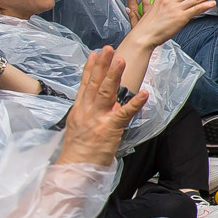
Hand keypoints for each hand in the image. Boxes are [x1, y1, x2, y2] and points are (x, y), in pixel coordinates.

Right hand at [58, 46, 145, 165]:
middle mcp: (87, 111)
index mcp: (79, 110)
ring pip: (106, 92)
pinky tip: (144, 93)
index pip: (84, 84)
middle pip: (94, 83)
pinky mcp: (110, 129)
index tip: (94, 53)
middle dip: (102, 65)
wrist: (74, 169)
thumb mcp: (80, 128)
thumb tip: (105, 104)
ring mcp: (98, 119)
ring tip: (121, 60)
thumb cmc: (78, 151)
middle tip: (108, 48)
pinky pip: (124, 113)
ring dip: (114, 75)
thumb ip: (91, 114)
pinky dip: (135, 102)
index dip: (90, 68)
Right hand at [128, 0, 217, 46]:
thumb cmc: (146, 28)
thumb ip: (157, 6)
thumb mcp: (150, 12)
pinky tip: (212, 3)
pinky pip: (196, 8)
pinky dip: (205, 5)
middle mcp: (169, 0)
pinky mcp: (180, 17)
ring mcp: (175, 8)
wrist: (143, 36)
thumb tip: (161, 4)